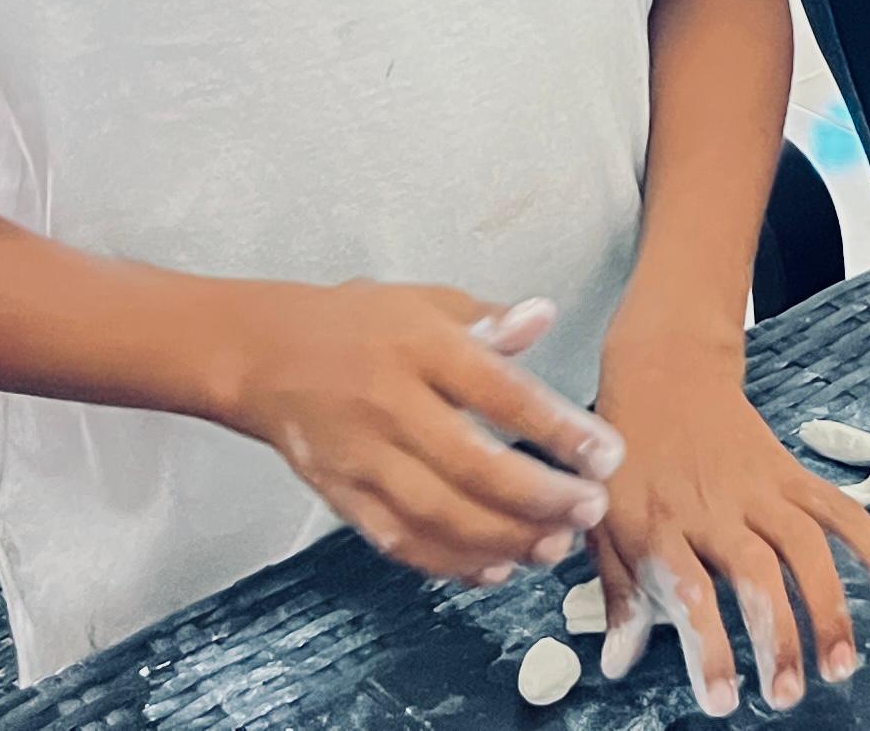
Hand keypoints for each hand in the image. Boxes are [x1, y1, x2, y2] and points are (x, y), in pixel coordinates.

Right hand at [220, 283, 622, 583]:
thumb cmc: (358, 324)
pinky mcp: (343, 497)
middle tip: (591, 509)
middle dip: (540, 498)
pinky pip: (400, 541)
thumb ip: (488, 319)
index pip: (500, 392)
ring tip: (554, 545)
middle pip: (473, 466)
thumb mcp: (425, 301)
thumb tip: (545, 316)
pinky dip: (450, 563)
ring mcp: (363, 458)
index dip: (557, 429)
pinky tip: (495, 568)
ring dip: (503, 539)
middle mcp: (392, 405)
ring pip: (439, 514)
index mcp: (420, 347)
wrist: (263, 355)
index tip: (606, 454)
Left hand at [586, 333, 869, 715]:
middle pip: (755, 574)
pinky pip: (841, 513)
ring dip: (828, 607)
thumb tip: (617, 661)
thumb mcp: (604, 521)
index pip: (687, 593)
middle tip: (787, 692)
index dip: (706, 648)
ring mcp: (760, 491)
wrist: (664, 372)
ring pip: (805, 547)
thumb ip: (618, 592)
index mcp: (661, 524)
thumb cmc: (628, 457)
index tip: (722, 698)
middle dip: (776, 636)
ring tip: (840, 665)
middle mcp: (715, 509)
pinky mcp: (792, 476)